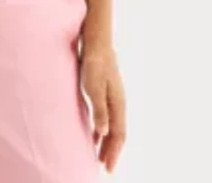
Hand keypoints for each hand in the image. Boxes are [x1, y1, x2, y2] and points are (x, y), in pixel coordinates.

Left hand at [79, 39, 125, 172]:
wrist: (96, 42)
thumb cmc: (93, 64)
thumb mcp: (93, 87)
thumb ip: (99, 110)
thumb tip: (103, 133)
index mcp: (118, 104)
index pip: (118, 135)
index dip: (113, 153)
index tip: (107, 168)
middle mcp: (118, 103)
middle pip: (117, 133)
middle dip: (111, 151)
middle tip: (104, 167)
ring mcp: (113, 97)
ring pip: (112, 126)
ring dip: (106, 142)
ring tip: (99, 156)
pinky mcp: (105, 92)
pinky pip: (106, 117)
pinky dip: (101, 129)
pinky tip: (93, 134)